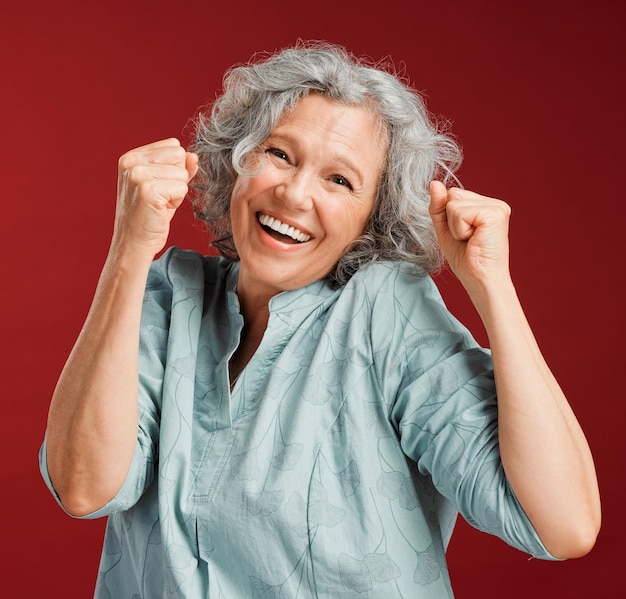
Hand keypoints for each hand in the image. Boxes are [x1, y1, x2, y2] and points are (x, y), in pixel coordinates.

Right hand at [113, 138, 197, 258]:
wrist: (134, 244)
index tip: (160, 188)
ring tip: (159, 205)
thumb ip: (180, 168)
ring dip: (177, 192)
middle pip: (179, 155)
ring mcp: (138, 175)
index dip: (174, 170)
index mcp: (132, 156)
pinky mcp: (148, 190)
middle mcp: (131, 161)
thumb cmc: (150, 216)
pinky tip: (160, 210)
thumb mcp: (166, 187)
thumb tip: (193, 156)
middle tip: (161, 198)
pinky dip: (176, 201)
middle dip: (177, 179)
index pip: (173, 146)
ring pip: (182, 172)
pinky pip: (181, 187)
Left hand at [429, 181, 511, 294]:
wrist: (480, 280)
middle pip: (452, 194)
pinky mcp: (494, 213)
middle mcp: (495, 203)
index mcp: (486, 205)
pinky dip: (459, 229)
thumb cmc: (466, 260)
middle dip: (451, 220)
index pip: (453, 194)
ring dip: (455, 226)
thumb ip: (439, 207)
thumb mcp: (446, 229)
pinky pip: (458, 212)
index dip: (448, 217)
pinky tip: (474, 240)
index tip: (463, 235)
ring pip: (453, 203)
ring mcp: (496, 207)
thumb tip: (434, 183)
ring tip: (471, 240)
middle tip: (467, 239)